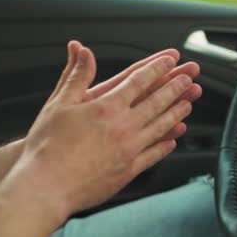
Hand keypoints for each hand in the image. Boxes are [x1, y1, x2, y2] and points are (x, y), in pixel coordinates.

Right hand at [11, 43, 199, 219]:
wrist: (46, 187)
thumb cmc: (46, 145)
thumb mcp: (59, 103)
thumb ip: (76, 75)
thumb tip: (82, 49)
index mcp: (106, 106)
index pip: (139, 80)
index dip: (158, 67)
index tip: (172, 59)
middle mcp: (123, 126)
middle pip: (158, 101)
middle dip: (176, 86)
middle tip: (190, 76)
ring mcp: (130, 149)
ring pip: (161, 126)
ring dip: (177, 112)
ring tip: (189, 102)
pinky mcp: (129, 170)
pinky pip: (154, 154)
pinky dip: (167, 144)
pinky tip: (174, 138)